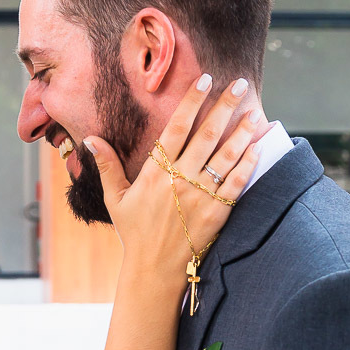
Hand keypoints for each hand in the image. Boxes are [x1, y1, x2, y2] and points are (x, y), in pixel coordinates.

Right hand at [87, 76, 262, 269]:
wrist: (154, 270)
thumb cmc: (134, 233)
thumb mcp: (115, 198)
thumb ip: (107, 165)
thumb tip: (90, 139)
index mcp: (156, 172)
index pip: (177, 127)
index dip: (192, 101)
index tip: (204, 80)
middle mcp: (180, 180)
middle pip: (206, 135)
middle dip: (224, 106)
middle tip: (239, 84)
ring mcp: (201, 197)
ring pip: (226, 156)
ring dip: (242, 131)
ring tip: (254, 111)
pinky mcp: (217, 213)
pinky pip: (237, 183)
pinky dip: (249, 164)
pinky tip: (258, 147)